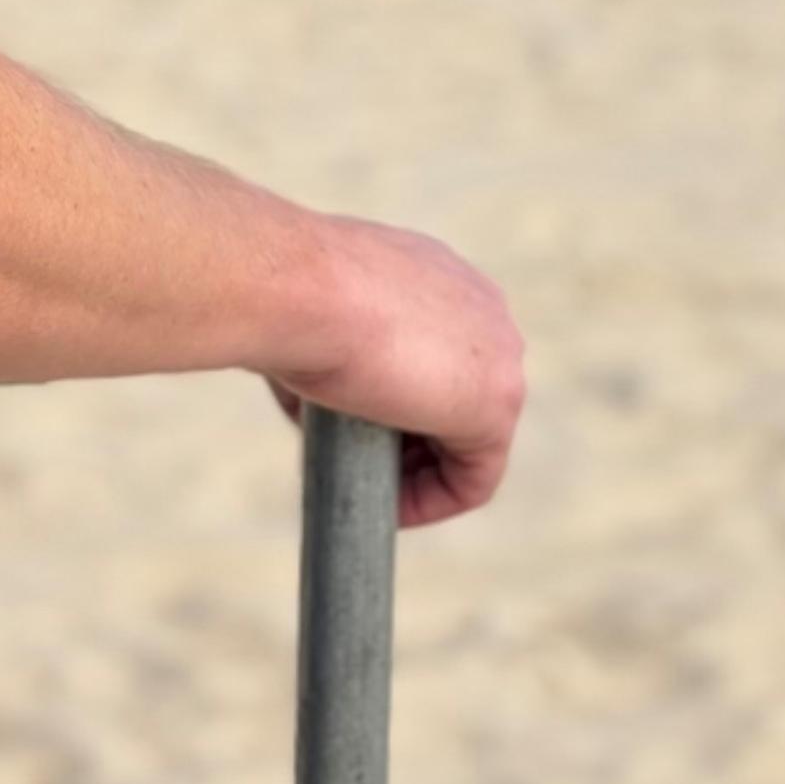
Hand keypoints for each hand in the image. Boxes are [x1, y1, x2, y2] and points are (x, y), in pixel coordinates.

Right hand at [270, 222, 524, 528]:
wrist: (297, 286)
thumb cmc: (285, 293)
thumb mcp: (310, 314)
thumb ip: (333, 351)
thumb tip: (314, 402)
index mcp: (437, 272)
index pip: (432, 349)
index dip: (391, 400)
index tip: (350, 426)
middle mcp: (481, 305)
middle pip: (456, 393)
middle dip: (409, 437)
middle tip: (356, 462)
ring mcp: (499, 353)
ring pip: (469, 437)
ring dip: (418, 470)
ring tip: (361, 488)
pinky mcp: (496, 404)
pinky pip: (474, 477)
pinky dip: (433, 501)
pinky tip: (387, 511)